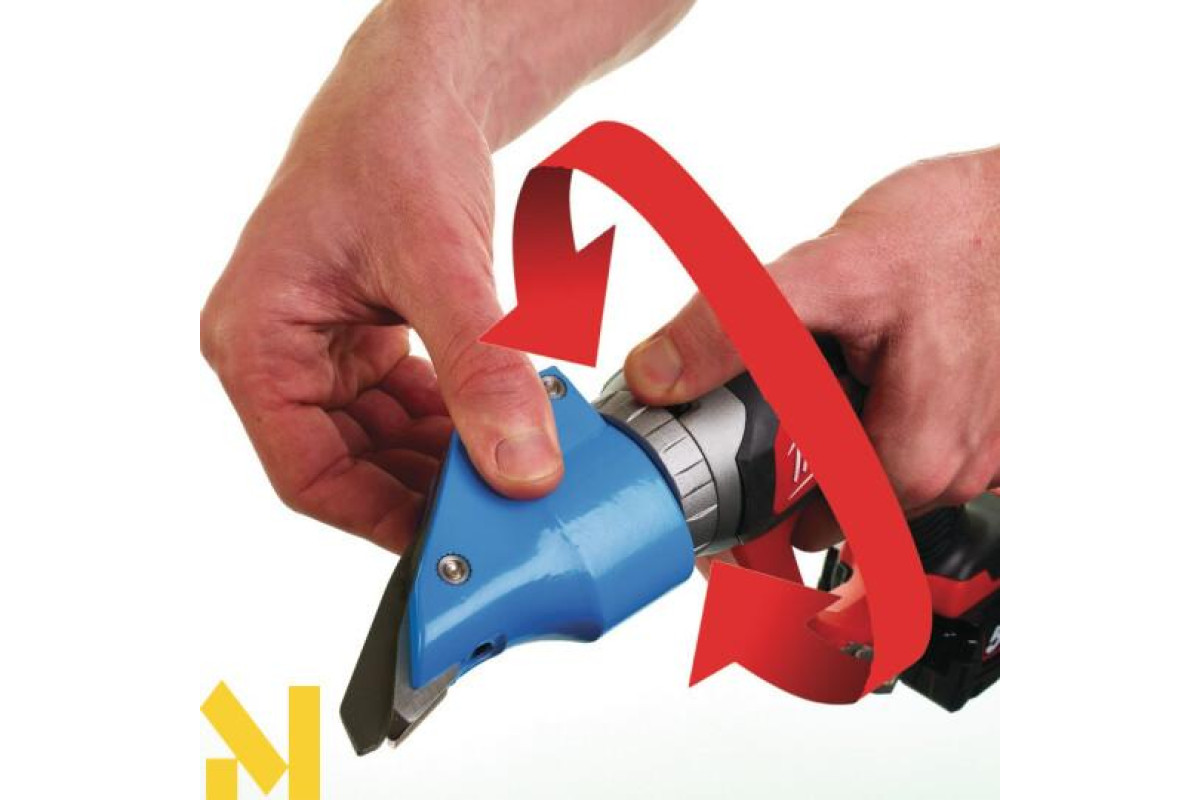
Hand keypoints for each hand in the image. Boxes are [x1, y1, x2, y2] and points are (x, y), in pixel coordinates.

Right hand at [201, 1, 692, 551]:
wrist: (419, 85)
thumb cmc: (392, 143)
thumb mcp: (440, 264)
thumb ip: (482, 371)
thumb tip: (522, 466)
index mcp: (256, 341)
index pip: (308, 474)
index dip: (381, 520)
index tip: (455, 545)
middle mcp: (281, 354)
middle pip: (350, 466)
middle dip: (428, 490)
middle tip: (502, 510)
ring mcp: (324, 350)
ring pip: (385, 444)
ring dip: (448, 460)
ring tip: (513, 470)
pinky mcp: (368, 340)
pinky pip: (410, 407)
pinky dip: (457, 423)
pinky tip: (505, 427)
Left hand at [624, 148, 999, 548]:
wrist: (1039, 200)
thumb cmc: (960, 232)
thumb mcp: (830, 271)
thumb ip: (736, 326)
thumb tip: (658, 373)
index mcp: (915, 459)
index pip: (812, 529)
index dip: (756, 511)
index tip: (723, 485)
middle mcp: (959, 471)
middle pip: (844, 498)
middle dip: (796, 457)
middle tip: (766, 402)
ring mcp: (982, 449)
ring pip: (879, 466)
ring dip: (841, 431)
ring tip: (830, 370)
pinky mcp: (990, 420)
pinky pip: (916, 436)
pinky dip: (882, 408)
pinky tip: (876, 360)